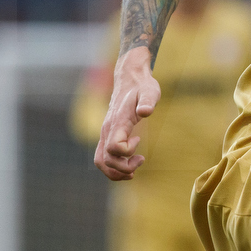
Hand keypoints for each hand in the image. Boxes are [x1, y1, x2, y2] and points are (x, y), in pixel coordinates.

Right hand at [95, 47, 159, 180]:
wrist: (130, 78)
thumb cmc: (142, 86)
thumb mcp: (150, 91)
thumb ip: (148, 101)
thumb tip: (145, 112)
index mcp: (117, 122)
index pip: (114, 147)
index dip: (128, 151)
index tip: (139, 139)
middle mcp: (107, 130)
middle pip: (104, 160)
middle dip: (123, 168)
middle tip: (140, 160)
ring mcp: (105, 133)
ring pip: (101, 162)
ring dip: (116, 172)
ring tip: (134, 169)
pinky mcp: (108, 135)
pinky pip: (103, 157)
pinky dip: (114, 167)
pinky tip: (129, 163)